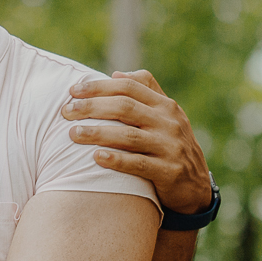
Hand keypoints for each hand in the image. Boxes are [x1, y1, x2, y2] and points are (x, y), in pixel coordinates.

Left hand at [62, 70, 212, 216]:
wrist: (196, 186)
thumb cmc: (169, 146)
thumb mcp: (165, 117)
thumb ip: (145, 92)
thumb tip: (116, 74)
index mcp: (165, 105)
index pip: (129, 87)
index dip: (99, 87)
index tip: (72, 91)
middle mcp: (169, 123)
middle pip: (125, 108)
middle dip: (92, 107)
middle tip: (66, 112)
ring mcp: (170, 147)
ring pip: (129, 136)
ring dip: (98, 133)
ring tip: (73, 134)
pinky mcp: (169, 171)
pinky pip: (139, 165)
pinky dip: (117, 160)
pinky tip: (96, 158)